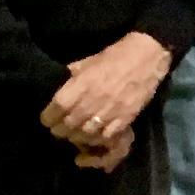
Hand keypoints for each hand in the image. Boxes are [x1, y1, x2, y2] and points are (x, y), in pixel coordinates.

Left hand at [40, 32, 170, 162]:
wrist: (146, 56)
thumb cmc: (114, 56)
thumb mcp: (86, 62)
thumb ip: (71, 78)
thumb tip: (58, 86)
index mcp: (78, 87)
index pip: (53, 113)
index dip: (48, 118)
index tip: (50, 118)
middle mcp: (90, 103)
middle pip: (66, 128)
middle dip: (61, 129)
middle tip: (62, 126)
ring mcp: (108, 113)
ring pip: (83, 136)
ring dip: (78, 135)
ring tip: (77, 131)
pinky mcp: (125, 119)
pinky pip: (105, 137)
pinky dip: (97, 138)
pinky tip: (96, 133)